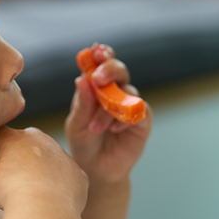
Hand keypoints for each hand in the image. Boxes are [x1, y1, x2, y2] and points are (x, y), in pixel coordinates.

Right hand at [0, 126, 87, 212]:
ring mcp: (62, 154)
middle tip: (14, 179)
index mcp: (14, 137)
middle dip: (21, 155)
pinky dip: (60, 187)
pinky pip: (67, 178)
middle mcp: (40, 139)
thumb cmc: (11, 194)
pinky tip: (52, 200)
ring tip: (34, 193)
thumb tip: (2, 168)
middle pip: (27, 142)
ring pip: (50, 159)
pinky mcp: (78, 173)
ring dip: (42, 171)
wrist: (43, 209)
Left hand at [65, 43, 151, 184]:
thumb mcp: (77, 124)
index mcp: (95, 88)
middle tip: (98, 79)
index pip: (101, 65)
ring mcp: (129, 105)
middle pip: (119, 71)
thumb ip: (82, 103)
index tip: (96, 50)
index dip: (102, 55)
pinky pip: (138, 112)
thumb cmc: (83, 142)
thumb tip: (81, 78)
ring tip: (95, 127)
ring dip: (108, 108)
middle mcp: (114, 92)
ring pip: (126, 93)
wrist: (95, 169)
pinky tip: (113, 130)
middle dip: (110, 70)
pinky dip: (124, 119)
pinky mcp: (141, 121)